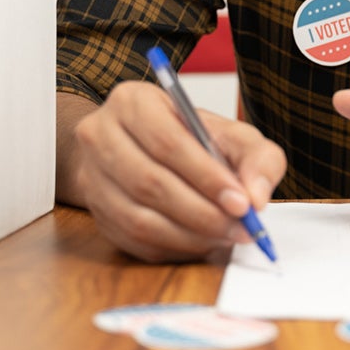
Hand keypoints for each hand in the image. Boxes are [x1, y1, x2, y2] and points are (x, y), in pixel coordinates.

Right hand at [72, 82, 284, 261]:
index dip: (206, 177)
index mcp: (133, 102)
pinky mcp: (95, 212)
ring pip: (139, 218)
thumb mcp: (233, 136)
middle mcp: (99, 136)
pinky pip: (134, 240)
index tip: (242, 203)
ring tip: (226, 236)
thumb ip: (257, 159)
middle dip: (202, 213)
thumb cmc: (194, 140)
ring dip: (190, 235)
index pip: (167, 143)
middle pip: (150, 183)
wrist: (150, 150)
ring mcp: (91, 177)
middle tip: (240, 227)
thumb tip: (256, 197)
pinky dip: (173, 247)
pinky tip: (201, 242)